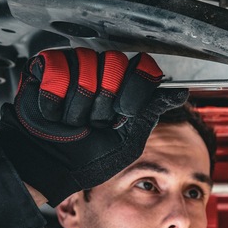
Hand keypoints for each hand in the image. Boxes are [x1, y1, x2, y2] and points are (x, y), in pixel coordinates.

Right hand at [0, 48, 187, 205]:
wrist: (49, 166)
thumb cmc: (87, 159)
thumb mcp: (127, 141)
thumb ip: (150, 112)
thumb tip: (179, 93)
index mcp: (126, 91)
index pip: (143, 66)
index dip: (135, 86)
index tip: (124, 110)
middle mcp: (103, 75)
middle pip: (115, 61)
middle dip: (104, 98)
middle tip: (94, 120)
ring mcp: (76, 69)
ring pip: (86, 61)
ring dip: (78, 100)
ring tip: (72, 119)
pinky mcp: (48, 68)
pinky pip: (57, 64)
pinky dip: (54, 93)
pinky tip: (53, 111)